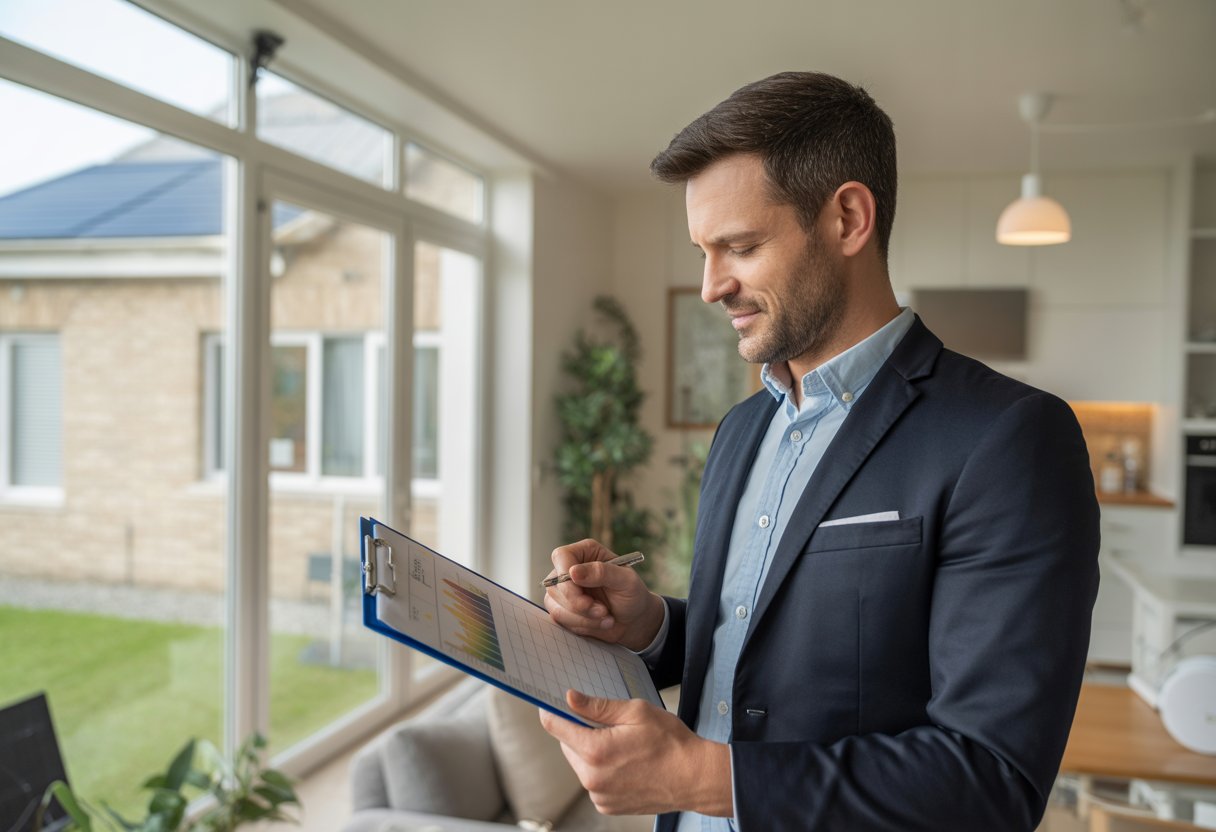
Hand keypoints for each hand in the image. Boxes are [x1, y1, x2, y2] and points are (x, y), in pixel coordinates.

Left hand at [539, 690, 732, 816]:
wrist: (694, 777)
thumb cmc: (670, 742)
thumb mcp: (635, 712)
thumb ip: (597, 706)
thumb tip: (570, 698)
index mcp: (595, 751)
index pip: (555, 727)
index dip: (551, 711)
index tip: (550, 703)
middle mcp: (592, 778)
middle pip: (567, 746)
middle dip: (579, 732)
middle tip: (607, 724)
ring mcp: (599, 796)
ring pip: (579, 764)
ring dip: (590, 752)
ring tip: (621, 745)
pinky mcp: (607, 806)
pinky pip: (593, 781)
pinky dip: (601, 770)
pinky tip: (625, 762)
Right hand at [544, 539, 664, 650]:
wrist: (633, 620)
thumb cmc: (632, 595)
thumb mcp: (626, 581)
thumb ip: (602, 572)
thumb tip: (573, 572)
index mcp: (585, 552)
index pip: (561, 556)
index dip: (566, 574)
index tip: (583, 593)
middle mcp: (570, 569)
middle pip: (556, 586)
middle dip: (580, 605)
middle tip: (603, 611)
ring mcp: (563, 591)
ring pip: (556, 608)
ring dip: (584, 618)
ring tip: (606, 617)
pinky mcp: (561, 609)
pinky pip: (560, 621)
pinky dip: (582, 626)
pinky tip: (599, 623)